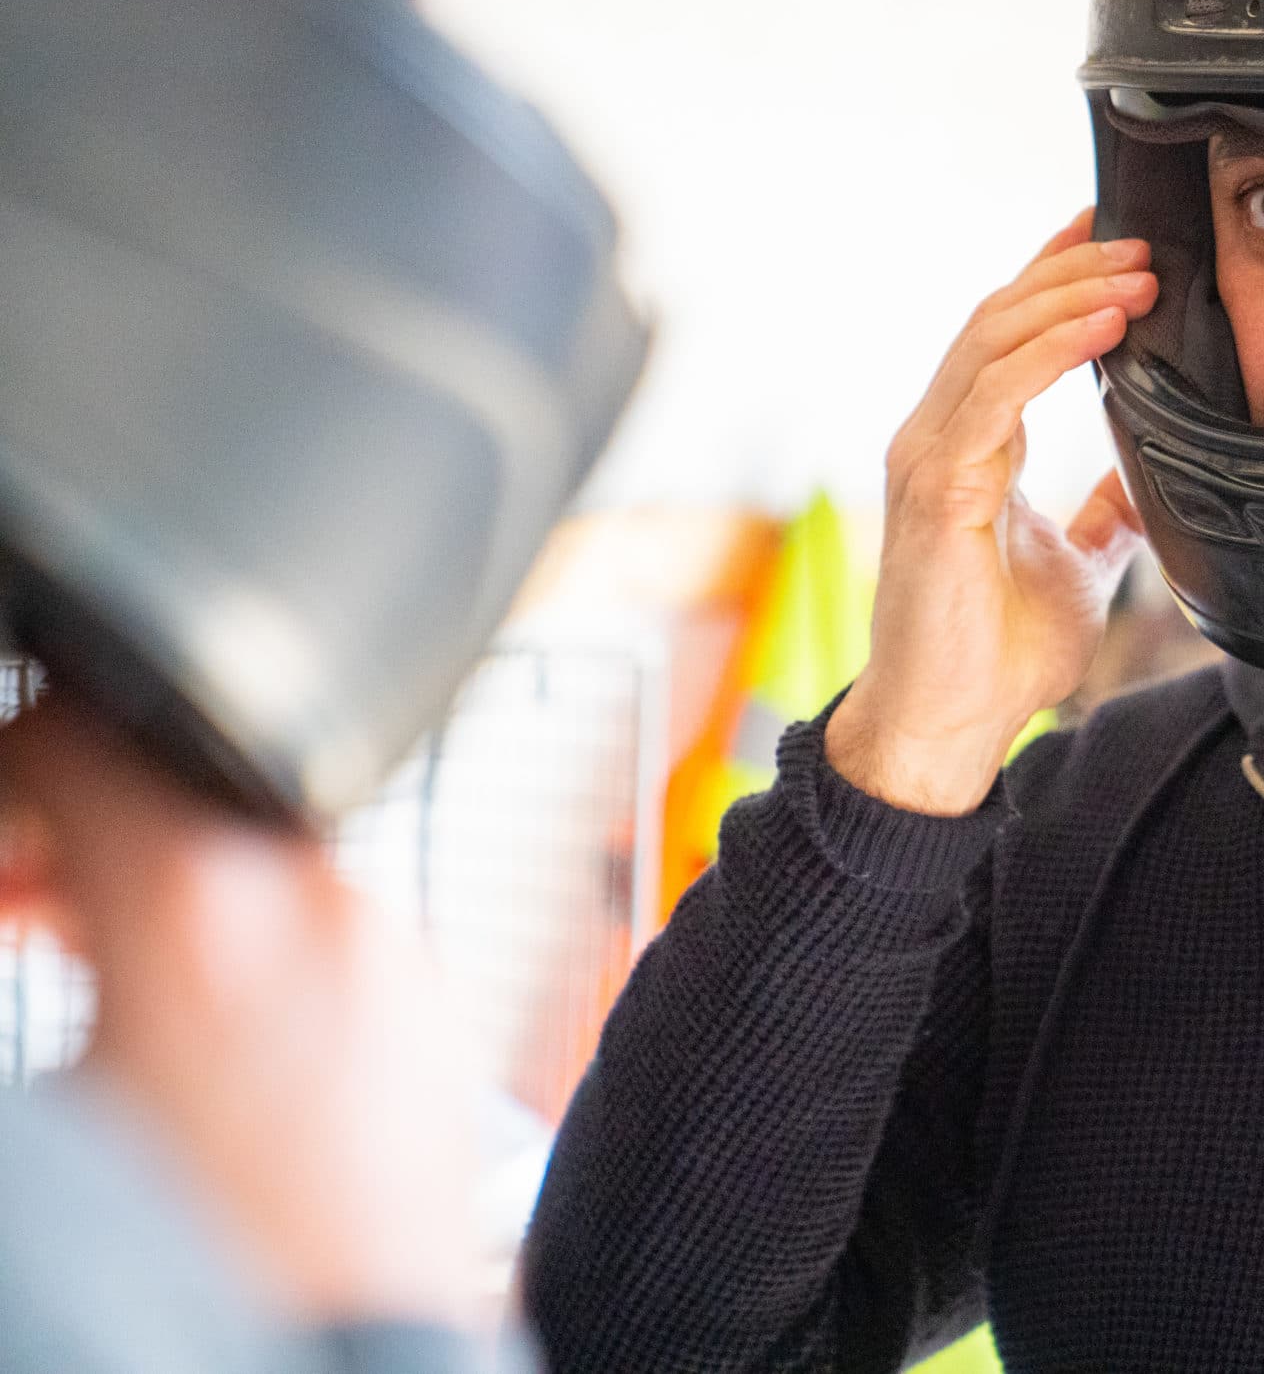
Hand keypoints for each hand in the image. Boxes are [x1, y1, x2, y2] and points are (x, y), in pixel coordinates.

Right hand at [0, 696, 480, 1326]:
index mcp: (195, 900)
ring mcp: (391, 948)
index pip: (74, 739)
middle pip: (173, 783)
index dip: (5, 776)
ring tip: (78, 950)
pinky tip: (190, 1015)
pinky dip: (243, 930)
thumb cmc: (184, 1273)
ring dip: (157, 876)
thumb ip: (30, 946)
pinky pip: (324, 922)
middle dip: (72, 824)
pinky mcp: (433, 1009)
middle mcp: (315, 896)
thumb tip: (21, 912)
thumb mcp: (42, 1125)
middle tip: (8, 892)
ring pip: (254, 850)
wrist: (335, 1370)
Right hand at [826, 211, 1155, 814]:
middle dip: (1070, 271)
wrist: (951, 726)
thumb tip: (1142, 480)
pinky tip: (1104, 329)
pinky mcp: (936, 490)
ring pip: (992, 342)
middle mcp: (938, 439)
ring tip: (1138, 274)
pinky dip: (1050, 353)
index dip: (1054, 278)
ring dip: (1069, 298)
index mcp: (967, 448)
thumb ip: (1101, 517)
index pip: (1005, 336)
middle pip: (998, 319)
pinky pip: (995, 397)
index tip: (1110, 236)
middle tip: (1142, 241)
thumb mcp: (1078, 568)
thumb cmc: (997, 654)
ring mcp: (929, 459)